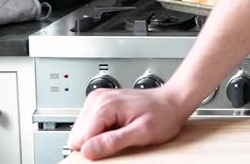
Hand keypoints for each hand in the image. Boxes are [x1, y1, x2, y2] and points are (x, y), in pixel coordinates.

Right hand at [67, 86, 190, 159]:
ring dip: (98, 137)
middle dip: (96, 142)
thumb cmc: (163, 114)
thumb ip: (114, 141)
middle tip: (120, 136)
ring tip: (121, 130)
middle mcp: (97, 99)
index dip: (96, 149)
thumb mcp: (143, 132)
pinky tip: (118, 126)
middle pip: (77, 136)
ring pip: (81, 132)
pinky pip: (88, 126)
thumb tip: (88, 150)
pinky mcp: (99, 103)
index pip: (79, 140)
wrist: (172, 101)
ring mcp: (97, 99)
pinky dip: (101, 130)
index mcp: (104, 106)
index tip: (114, 145)